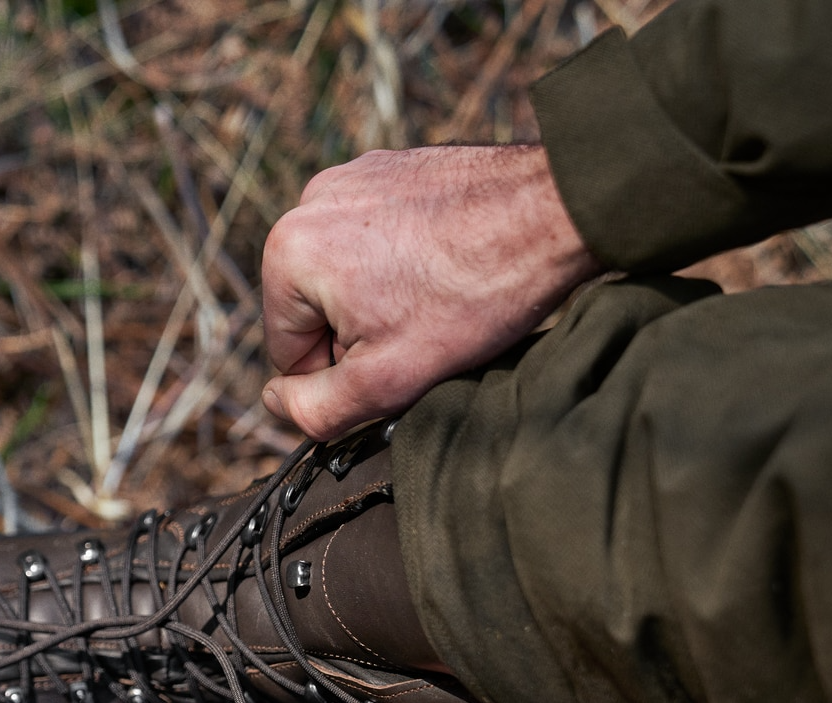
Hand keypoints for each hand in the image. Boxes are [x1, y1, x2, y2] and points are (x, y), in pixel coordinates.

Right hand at [260, 145, 602, 440]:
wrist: (557, 212)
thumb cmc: (474, 295)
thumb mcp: (386, 381)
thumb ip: (314, 409)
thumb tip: (274, 402)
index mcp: (288, 252)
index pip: (289, 353)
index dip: (343, 375)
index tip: (398, 355)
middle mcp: (309, 201)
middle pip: (317, 310)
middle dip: (364, 331)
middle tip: (427, 328)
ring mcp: (353, 176)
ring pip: (349, 275)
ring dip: (387, 296)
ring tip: (443, 294)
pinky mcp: (392, 165)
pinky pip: (380, 237)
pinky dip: (410, 258)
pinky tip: (451, 263)